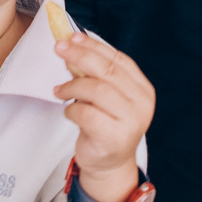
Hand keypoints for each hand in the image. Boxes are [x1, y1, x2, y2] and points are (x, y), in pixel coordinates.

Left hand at [54, 29, 153, 194]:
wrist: (109, 164)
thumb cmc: (105, 125)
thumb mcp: (103, 96)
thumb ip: (93, 73)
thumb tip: (71, 48)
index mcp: (141, 88)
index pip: (117, 59)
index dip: (94, 46)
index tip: (72, 37)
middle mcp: (141, 103)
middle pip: (108, 71)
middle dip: (80, 56)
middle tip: (59, 49)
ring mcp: (131, 121)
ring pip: (97, 90)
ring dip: (72, 85)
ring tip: (59, 90)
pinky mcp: (115, 138)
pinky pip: (87, 113)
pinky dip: (72, 109)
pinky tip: (69, 111)